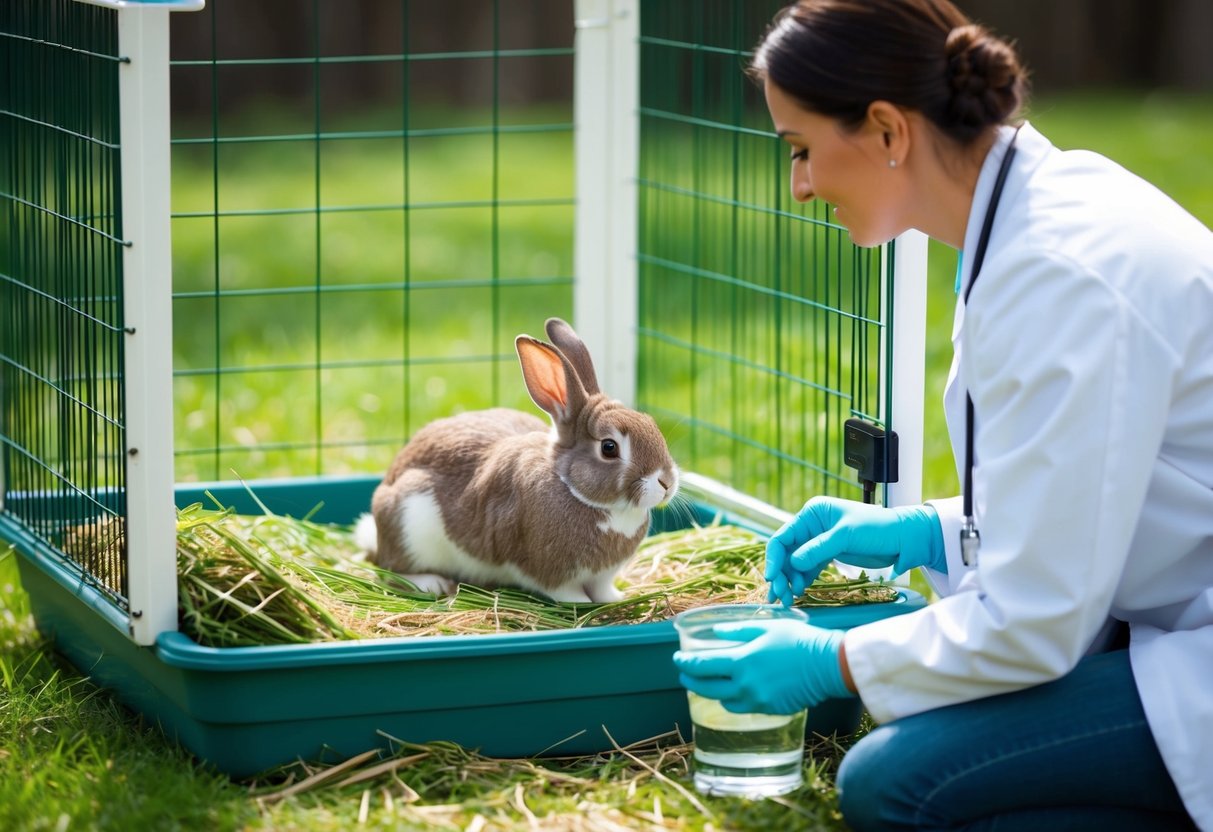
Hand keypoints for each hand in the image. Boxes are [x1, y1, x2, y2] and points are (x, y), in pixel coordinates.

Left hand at [673, 620, 850, 713]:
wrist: (828, 666)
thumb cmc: (799, 641)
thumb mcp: (767, 628)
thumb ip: (738, 632)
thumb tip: (716, 633)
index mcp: (742, 662)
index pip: (703, 666)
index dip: (686, 663)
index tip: (676, 658)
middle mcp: (745, 686)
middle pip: (707, 688)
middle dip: (691, 680)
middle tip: (685, 674)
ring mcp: (757, 701)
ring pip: (724, 701)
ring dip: (713, 692)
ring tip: (710, 683)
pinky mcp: (769, 710)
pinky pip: (743, 707)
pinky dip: (734, 699)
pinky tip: (735, 690)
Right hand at [766, 497, 944, 605]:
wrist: (903, 539)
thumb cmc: (877, 528)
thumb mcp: (846, 536)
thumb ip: (818, 548)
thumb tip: (793, 563)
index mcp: (813, 513)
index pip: (784, 536)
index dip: (774, 558)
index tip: (772, 578)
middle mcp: (812, 526)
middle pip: (787, 552)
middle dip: (780, 574)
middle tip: (778, 596)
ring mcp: (818, 541)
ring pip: (795, 563)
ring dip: (789, 581)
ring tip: (787, 600)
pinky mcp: (828, 555)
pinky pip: (808, 569)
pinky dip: (801, 581)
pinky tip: (799, 594)